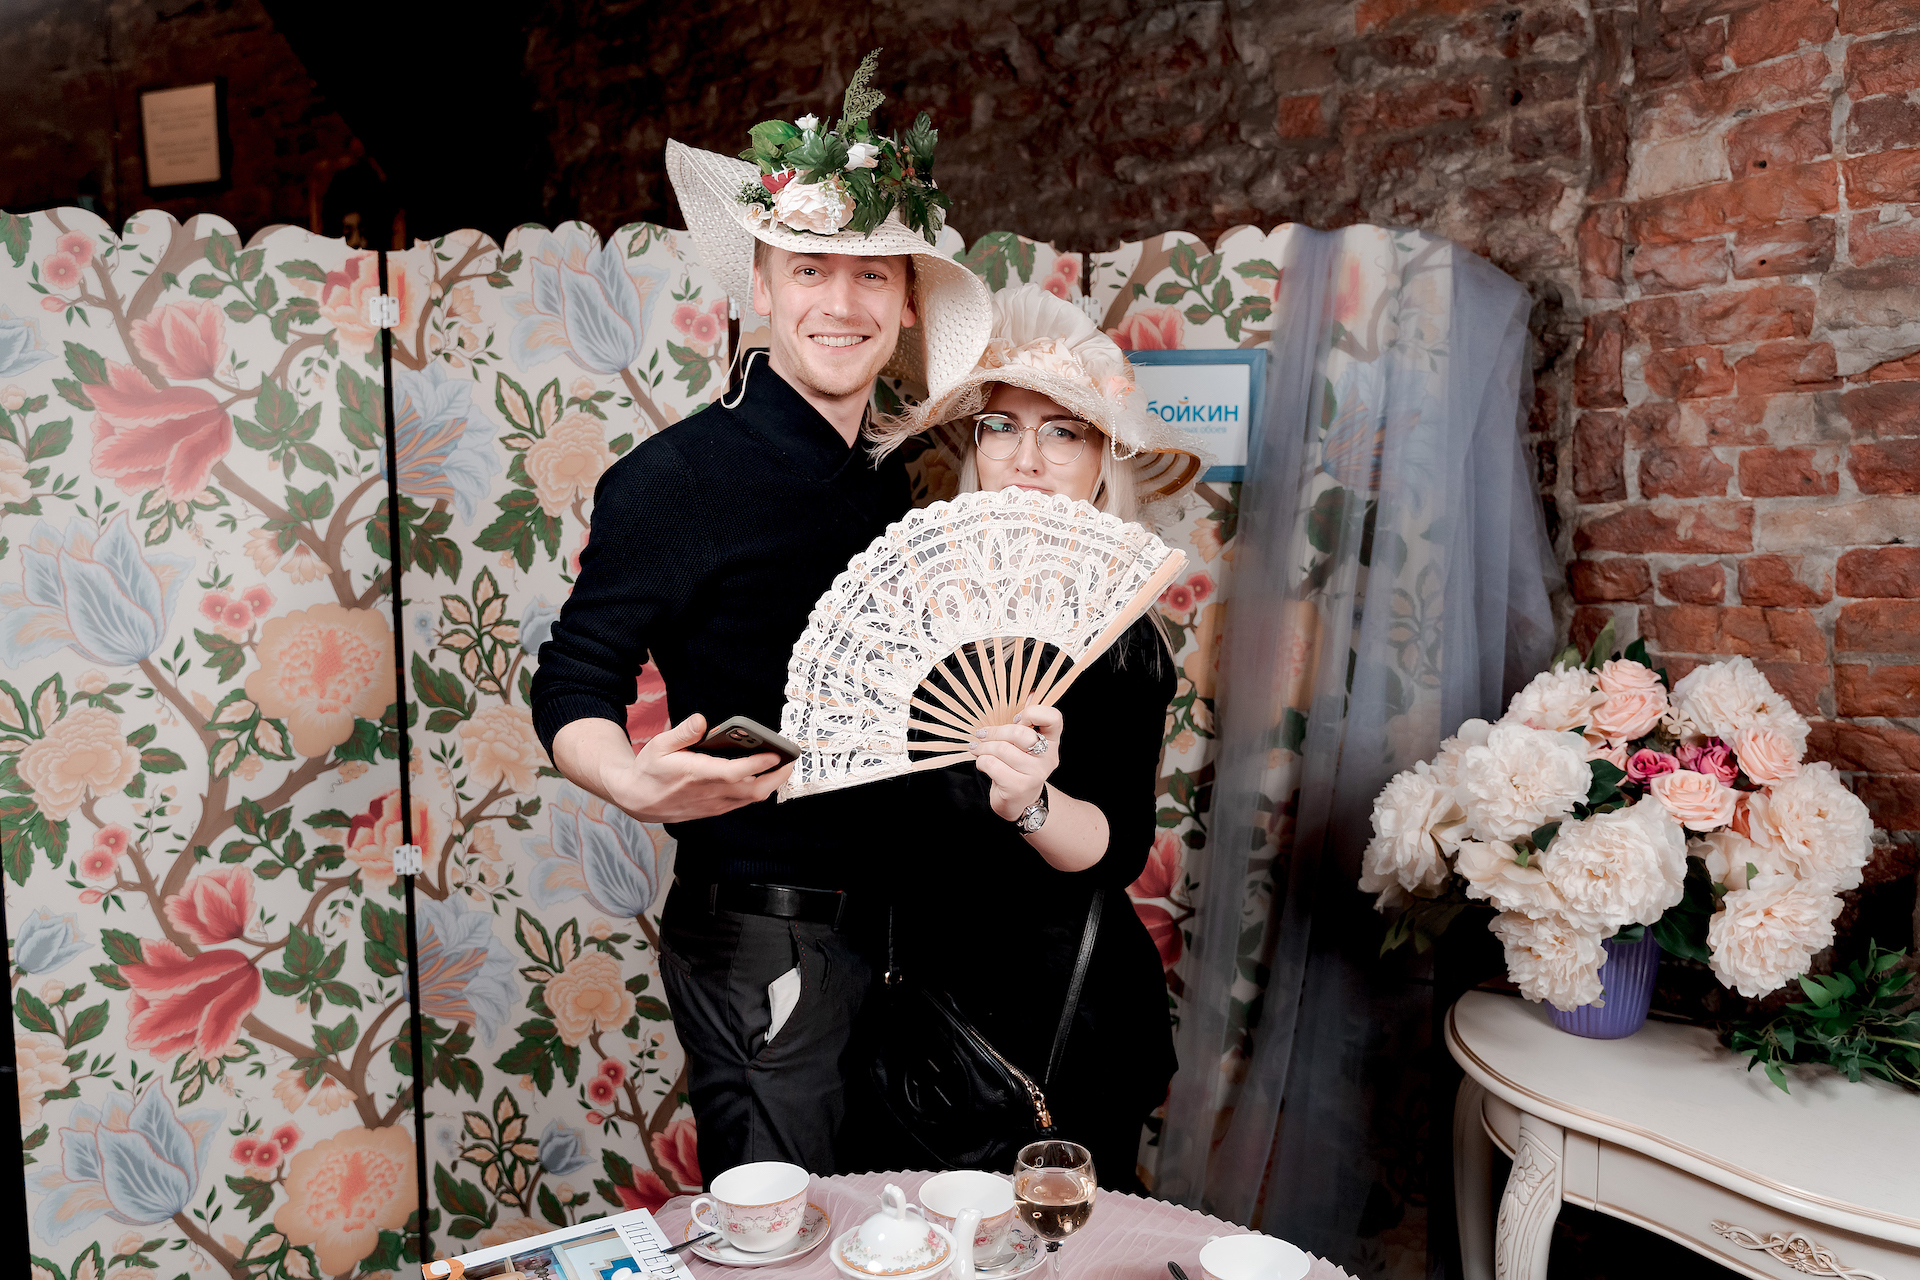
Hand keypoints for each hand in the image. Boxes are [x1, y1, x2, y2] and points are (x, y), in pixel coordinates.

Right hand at [557, 713, 791, 823]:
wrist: (636, 799)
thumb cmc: (649, 769)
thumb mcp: (659, 745)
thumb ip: (683, 733)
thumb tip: (701, 720)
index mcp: (697, 775)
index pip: (736, 772)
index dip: (759, 763)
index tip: (775, 752)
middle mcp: (709, 793)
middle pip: (753, 790)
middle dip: (776, 777)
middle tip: (790, 761)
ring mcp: (713, 805)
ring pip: (750, 799)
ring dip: (769, 784)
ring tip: (782, 767)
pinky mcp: (713, 811)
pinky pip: (741, 803)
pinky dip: (756, 791)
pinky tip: (761, 778)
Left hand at [969, 704, 1062, 823]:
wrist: (1019, 801)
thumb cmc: (1017, 766)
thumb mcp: (1023, 744)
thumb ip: (1025, 721)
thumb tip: (1028, 692)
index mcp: (1052, 740)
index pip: (1053, 717)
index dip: (1033, 713)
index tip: (1016, 719)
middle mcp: (1048, 756)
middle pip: (1019, 733)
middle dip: (994, 732)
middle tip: (981, 734)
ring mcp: (1036, 773)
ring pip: (1001, 749)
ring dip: (983, 748)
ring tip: (977, 749)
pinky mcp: (1020, 786)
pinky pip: (992, 764)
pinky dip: (981, 762)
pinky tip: (982, 763)